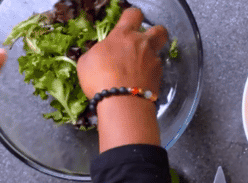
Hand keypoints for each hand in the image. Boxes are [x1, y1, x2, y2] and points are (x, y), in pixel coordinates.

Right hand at [77, 8, 166, 151]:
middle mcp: (142, 45)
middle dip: (155, 33)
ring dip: (149, 59)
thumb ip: (98, 52)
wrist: (122, 102)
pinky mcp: (160, 78)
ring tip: (138, 70)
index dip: (131, 16)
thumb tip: (102, 53)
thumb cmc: (99, 78)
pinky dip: (149, 76)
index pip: (133, 14)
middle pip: (159, 30)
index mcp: (123, 35)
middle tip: (144, 42)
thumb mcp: (87, 61)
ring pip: (158, 53)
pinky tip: (140, 83)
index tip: (127, 22)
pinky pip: (156, 72)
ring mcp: (153, 61)